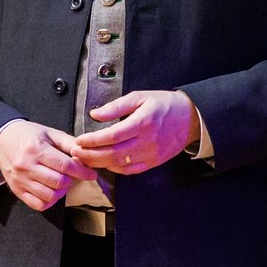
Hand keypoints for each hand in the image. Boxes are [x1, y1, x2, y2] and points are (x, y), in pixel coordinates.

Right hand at [0, 121, 95, 211]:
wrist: (2, 141)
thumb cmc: (29, 136)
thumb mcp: (50, 133)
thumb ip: (69, 143)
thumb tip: (85, 152)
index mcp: (37, 149)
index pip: (65, 165)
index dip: (81, 171)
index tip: (91, 174)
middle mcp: (27, 166)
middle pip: (58, 182)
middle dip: (72, 180)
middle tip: (74, 176)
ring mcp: (21, 180)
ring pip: (49, 196)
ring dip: (61, 192)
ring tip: (63, 182)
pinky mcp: (17, 190)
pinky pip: (37, 205)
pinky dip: (49, 202)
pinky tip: (52, 192)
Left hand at [71, 90, 199, 175]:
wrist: (190, 118)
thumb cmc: (164, 104)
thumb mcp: (140, 97)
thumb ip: (116, 106)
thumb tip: (95, 114)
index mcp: (143, 122)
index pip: (112, 135)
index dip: (93, 140)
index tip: (79, 140)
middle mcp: (147, 141)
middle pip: (113, 153)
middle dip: (90, 155)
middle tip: (76, 152)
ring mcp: (151, 154)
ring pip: (119, 164)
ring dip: (99, 163)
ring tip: (84, 158)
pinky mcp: (153, 162)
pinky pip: (130, 170)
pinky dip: (114, 168)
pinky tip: (104, 163)